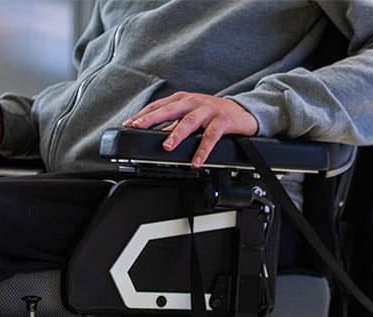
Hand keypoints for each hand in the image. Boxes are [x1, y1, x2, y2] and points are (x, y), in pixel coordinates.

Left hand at [123, 92, 257, 166]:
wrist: (243, 112)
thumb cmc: (214, 113)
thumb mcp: (192, 114)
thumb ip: (175, 123)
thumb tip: (155, 135)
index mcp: (183, 100)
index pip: (159, 105)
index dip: (143, 114)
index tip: (129, 124)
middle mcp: (193, 102)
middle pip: (169, 109)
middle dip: (152, 118)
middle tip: (138, 127)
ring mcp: (208, 110)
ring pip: (189, 121)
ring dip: (177, 134)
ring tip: (167, 147)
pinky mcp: (222, 120)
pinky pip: (211, 136)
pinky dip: (203, 150)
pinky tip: (196, 161)